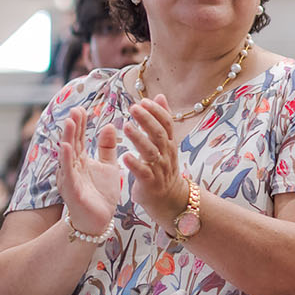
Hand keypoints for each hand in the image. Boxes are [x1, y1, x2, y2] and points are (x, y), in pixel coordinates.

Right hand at [59, 106, 123, 236]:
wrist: (100, 220)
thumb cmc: (101, 194)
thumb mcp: (108, 166)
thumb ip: (107, 147)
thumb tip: (109, 125)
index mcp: (80, 160)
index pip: (80, 139)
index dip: (80, 124)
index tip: (82, 109)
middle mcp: (72, 167)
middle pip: (72, 143)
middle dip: (73, 127)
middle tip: (75, 110)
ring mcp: (70, 178)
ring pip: (67, 155)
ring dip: (68, 138)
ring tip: (70, 122)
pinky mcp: (72, 190)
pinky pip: (68, 173)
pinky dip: (66, 159)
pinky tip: (67, 147)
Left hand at [121, 95, 187, 226]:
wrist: (169, 199)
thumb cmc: (163, 167)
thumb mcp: (165, 142)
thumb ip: (162, 120)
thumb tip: (160, 95)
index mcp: (170, 143)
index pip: (167, 123)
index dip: (157, 111)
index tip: (144, 101)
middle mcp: (167, 154)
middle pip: (159, 134)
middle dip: (147, 120)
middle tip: (133, 108)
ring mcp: (160, 169)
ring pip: (151, 151)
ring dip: (139, 139)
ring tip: (126, 127)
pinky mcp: (150, 183)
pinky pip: (143, 172)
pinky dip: (134, 164)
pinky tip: (125, 156)